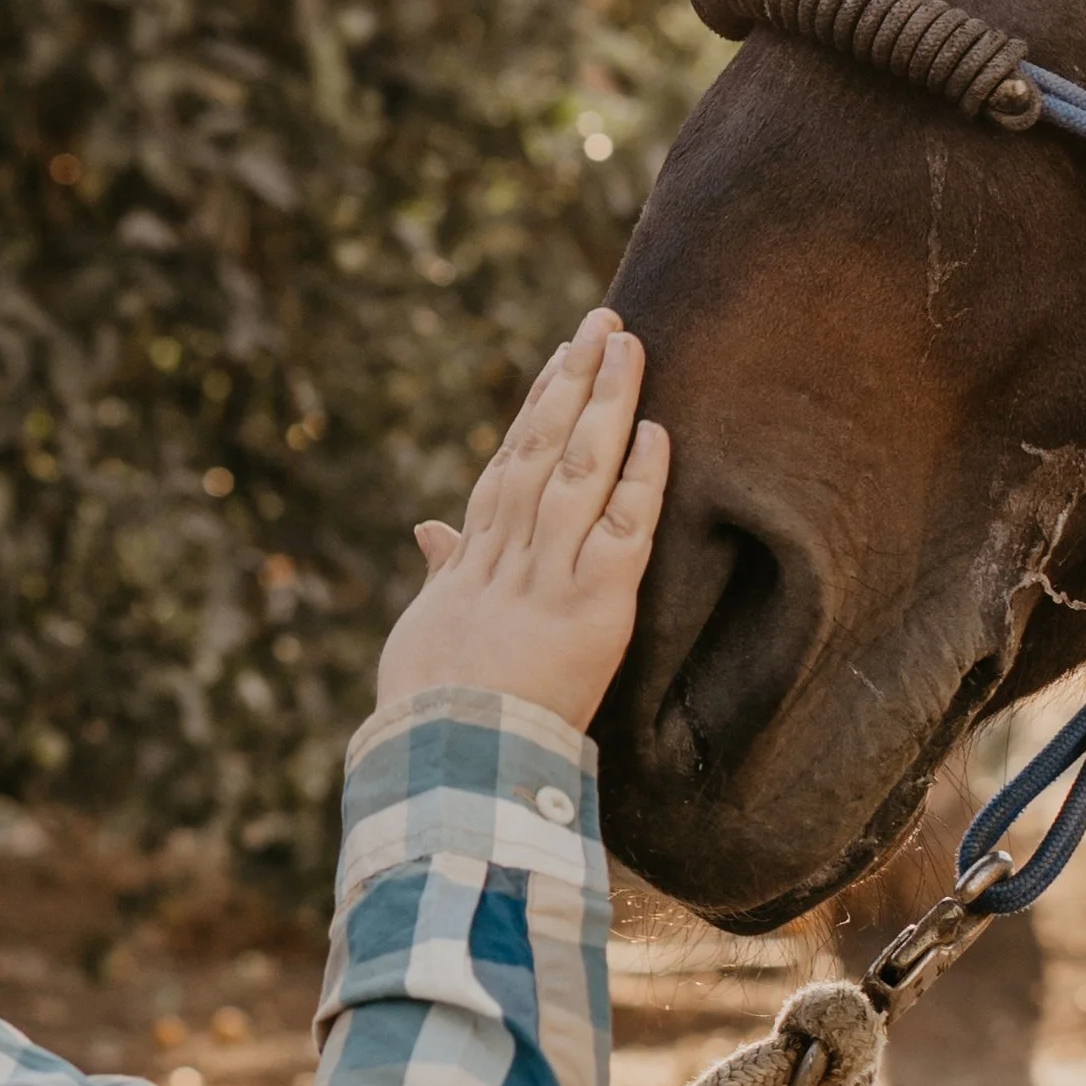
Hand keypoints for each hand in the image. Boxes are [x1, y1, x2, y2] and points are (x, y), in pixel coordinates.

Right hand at [374, 306, 667, 731]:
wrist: (447, 764)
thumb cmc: (431, 712)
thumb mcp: (426, 633)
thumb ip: (441, 573)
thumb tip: (430, 529)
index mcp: (472, 561)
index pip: (509, 464)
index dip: (536, 406)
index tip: (560, 358)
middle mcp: (510, 554)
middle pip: (543, 447)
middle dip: (574, 380)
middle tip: (603, 321)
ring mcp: (550, 575)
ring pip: (579, 470)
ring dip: (607, 404)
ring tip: (629, 345)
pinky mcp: (592, 608)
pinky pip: (622, 532)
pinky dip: (640, 482)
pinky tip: (658, 433)